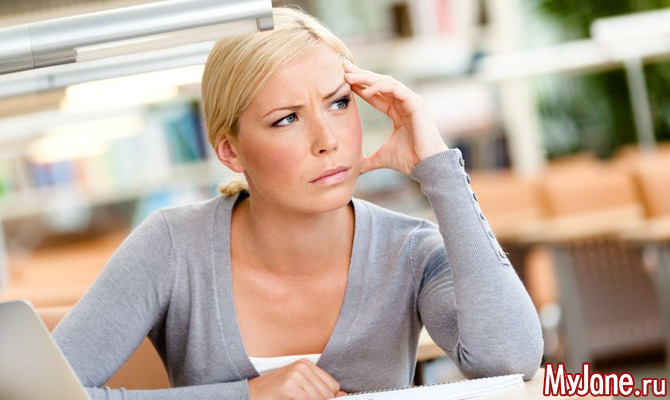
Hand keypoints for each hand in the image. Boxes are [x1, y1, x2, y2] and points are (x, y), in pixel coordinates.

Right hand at [248, 358, 347, 399]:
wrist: (251, 393)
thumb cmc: (274, 393)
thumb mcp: (299, 388)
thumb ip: (319, 390)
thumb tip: (343, 395)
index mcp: (306, 364)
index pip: (332, 385)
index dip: (330, 398)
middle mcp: (302, 366)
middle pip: (327, 393)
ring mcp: (295, 375)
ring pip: (319, 398)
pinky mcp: (288, 386)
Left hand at [343, 58, 447, 175]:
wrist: (425, 166)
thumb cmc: (408, 161)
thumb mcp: (381, 158)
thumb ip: (367, 161)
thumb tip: (354, 170)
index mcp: (397, 112)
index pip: (375, 94)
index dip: (359, 86)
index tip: (343, 80)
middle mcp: (404, 103)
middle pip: (379, 83)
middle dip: (361, 75)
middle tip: (343, 68)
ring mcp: (411, 101)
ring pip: (386, 82)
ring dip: (367, 78)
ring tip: (349, 78)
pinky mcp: (416, 103)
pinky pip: (396, 88)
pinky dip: (380, 87)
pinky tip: (366, 91)